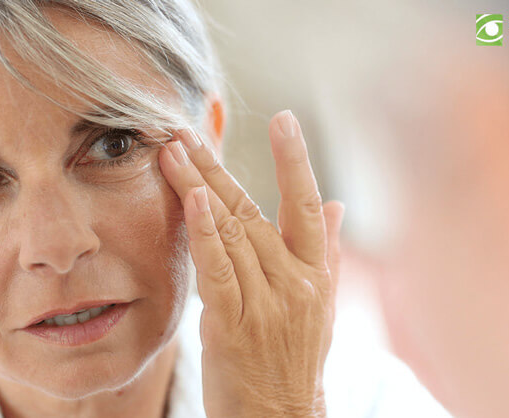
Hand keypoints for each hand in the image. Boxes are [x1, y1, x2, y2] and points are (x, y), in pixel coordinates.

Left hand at [158, 110, 344, 417]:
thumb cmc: (296, 361)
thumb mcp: (321, 306)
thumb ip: (324, 251)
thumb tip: (335, 204)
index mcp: (314, 274)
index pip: (305, 205)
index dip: (295, 160)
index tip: (284, 118)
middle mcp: (295, 283)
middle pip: (252, 211)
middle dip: (217, 167)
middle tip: (188, 132)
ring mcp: (266, 304)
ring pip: (231, 233)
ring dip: (199, 187)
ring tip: (173, 153)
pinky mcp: (233, 326)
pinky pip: (219, 272)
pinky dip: (206, 234)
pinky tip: (193, 200)